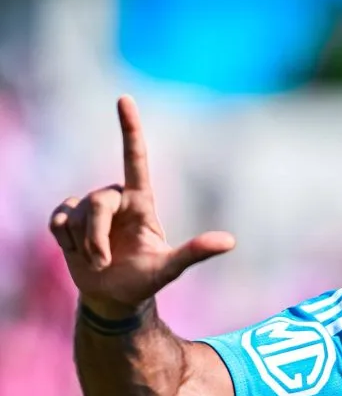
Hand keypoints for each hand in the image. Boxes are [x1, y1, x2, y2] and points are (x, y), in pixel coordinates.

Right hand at [49, 96, 234, 316]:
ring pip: (77, 215)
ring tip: (98, 261)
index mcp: (141, 203)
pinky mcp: (67, 218)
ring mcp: (89, 208)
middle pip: (97, 202)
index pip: (135, 159)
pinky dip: (66, 242)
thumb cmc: (144, 280)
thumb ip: (196, 253)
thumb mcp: (170, 268)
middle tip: (104, 261)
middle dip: (96, 236)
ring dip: (85, 245)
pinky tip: (77, 251)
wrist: (113, 297)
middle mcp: (116, 199)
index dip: (130, 129)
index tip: (125, 99)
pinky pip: (57, 221)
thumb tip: (231, 241)